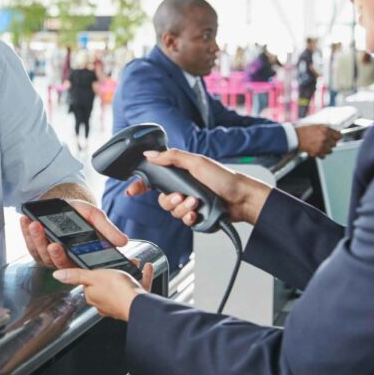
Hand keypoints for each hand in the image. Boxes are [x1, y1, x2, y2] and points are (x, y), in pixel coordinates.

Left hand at [20, 199, 127, 268]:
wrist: (69, 205)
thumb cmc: (83, 214)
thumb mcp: (97, 218)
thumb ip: (108, 230)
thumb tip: (124, 242)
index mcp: (79, 257)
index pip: (74, 265)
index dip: (65, 259)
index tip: (58, 247)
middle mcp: (64, 259)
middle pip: (55, 260)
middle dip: (50, 250)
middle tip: (50, 240)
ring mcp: (49, 255)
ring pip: (41, 253)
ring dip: (36, 239)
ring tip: (35, 224)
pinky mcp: (37, 247)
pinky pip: (30, 243)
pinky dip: (25, 231)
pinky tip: (25, 220)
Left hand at [52, 261, 154, 320]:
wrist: (140, 305)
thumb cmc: (117, 292)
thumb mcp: (94, 276)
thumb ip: (76, 275)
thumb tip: (58, 275)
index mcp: (93, 295)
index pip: (88, 282)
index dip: (94, 271)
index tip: (99, 262)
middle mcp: (105, 302)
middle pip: (107, 283)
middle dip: (114, 271)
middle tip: (118, 261)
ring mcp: (120, 303)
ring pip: (123, 285)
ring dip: (128, 273)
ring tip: (133, 263)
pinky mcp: (134, 303)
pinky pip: (138, 287)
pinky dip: (142, 277)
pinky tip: (146, 268)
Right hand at [124, 148, 270, 225]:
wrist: (242, 199)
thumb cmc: (224, 178)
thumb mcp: (196, 162)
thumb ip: (172, 157)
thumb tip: (150, 154)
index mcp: (180, 174)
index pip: (154, 179)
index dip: (141, 185)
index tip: (131, 191)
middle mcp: (183, 189)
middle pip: (162, 199)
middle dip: (170, 199)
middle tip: (180, 196)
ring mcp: (189, 204)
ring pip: (172, 211)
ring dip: (183, 208)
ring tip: (196, 203)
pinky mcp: (196, 217)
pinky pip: (183, 220)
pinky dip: (189, 217)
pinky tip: (198, 213)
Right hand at [295, 124, 341, 158]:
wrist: (295, 137)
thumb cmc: (305, 132)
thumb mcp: (318, 126)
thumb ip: (328, 130)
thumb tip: (335, 133)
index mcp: (326, 130)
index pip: (339, 136)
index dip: (336, 137)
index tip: (334, 138)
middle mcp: (325, 138)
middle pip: (334, 144)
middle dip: (329, 143)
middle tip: (323, 142)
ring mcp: (321, 146)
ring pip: (330, 151)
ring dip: (325, 149)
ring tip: (319, 146)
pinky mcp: (317, 152)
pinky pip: (323, 156)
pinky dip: (320, 154)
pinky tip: (316, 150)